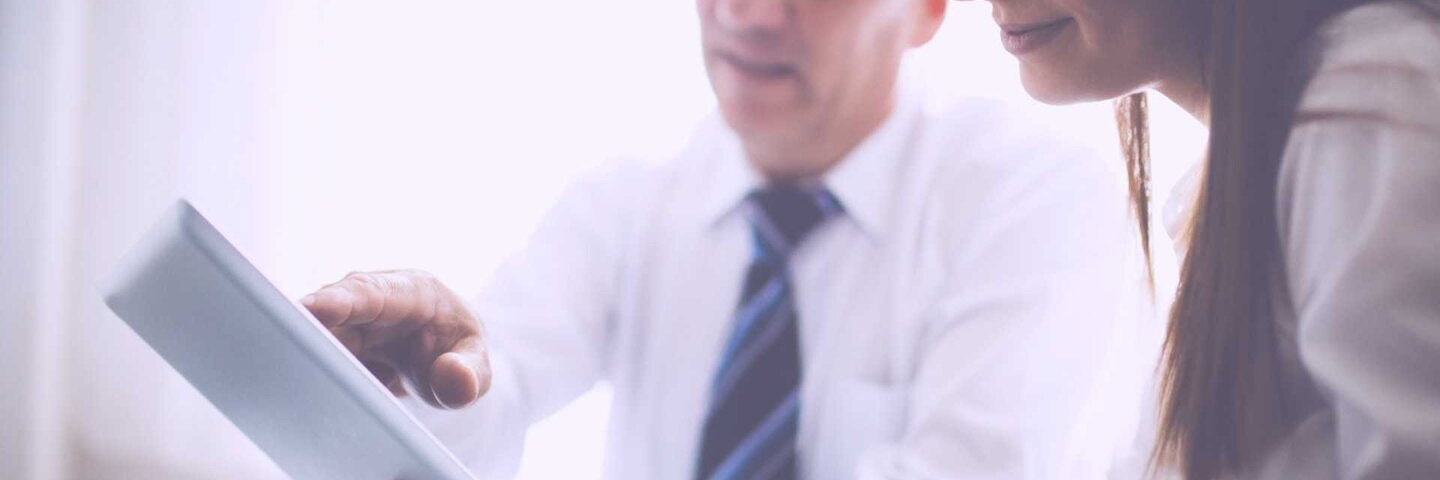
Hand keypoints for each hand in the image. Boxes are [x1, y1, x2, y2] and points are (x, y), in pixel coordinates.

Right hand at [301, 270, 490, 408]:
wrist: (444, 357)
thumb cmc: (458, 353)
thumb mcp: (477, 365)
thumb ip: (471, 373)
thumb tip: (452, 379)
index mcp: (411, 292)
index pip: (373, 292)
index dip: (341, 300)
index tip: (312, 308)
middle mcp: (373, 301)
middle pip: (332, 312)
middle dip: (307, 326)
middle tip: (284, 345)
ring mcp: (349, 323)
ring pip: (317, 335)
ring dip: (305, 353)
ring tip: (296, 375)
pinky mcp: (335, 345)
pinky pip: (317, 357)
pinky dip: (310, 370)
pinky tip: (308, 388)